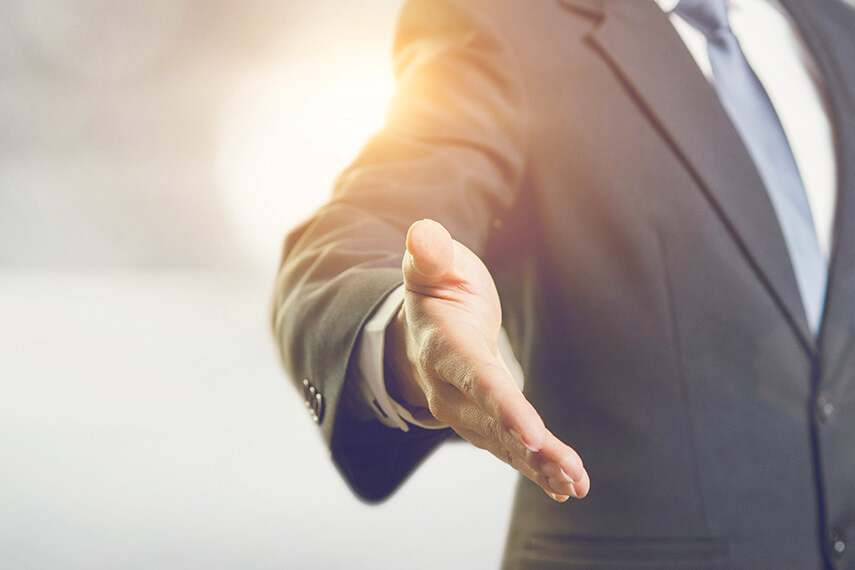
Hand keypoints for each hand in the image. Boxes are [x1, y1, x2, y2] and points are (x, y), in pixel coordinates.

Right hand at [385, 219, 589, 501]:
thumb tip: (423, 232)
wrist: (422, 323)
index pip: (476, 379)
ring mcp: (464, 408)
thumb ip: (430, 254)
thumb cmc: (436, 287)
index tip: (533, 435)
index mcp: (442, 347)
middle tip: (571, 475)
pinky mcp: (482, 418)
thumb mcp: (431, 266)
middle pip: (494, 422)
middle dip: (531, 450)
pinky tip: (565, 486)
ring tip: (576, 486)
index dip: (505, 408)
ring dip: (540, 466)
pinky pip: (508, 447)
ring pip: (503, 443)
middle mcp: (449, 388)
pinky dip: (535, 466)